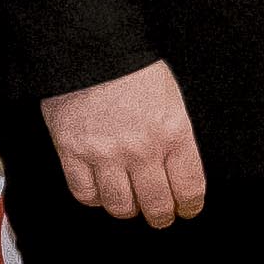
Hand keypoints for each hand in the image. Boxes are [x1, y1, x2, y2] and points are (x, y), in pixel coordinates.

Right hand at [44, 59, 206, 226]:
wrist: (89, 46)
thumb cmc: (131, 67)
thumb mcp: (170, 99)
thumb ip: (175, 137)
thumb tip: (177, 170)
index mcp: (173, 133)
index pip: (189, 188)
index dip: (189, 206)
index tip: (187, 209)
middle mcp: (141, 150)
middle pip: (156, 205)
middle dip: (162, 216)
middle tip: (160, 216)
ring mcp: (105, 154)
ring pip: (120, 207)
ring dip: (128, 210)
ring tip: (130, 203)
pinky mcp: (73, 153)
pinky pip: (85, 194)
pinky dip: (94, 198)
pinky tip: (101, 189)